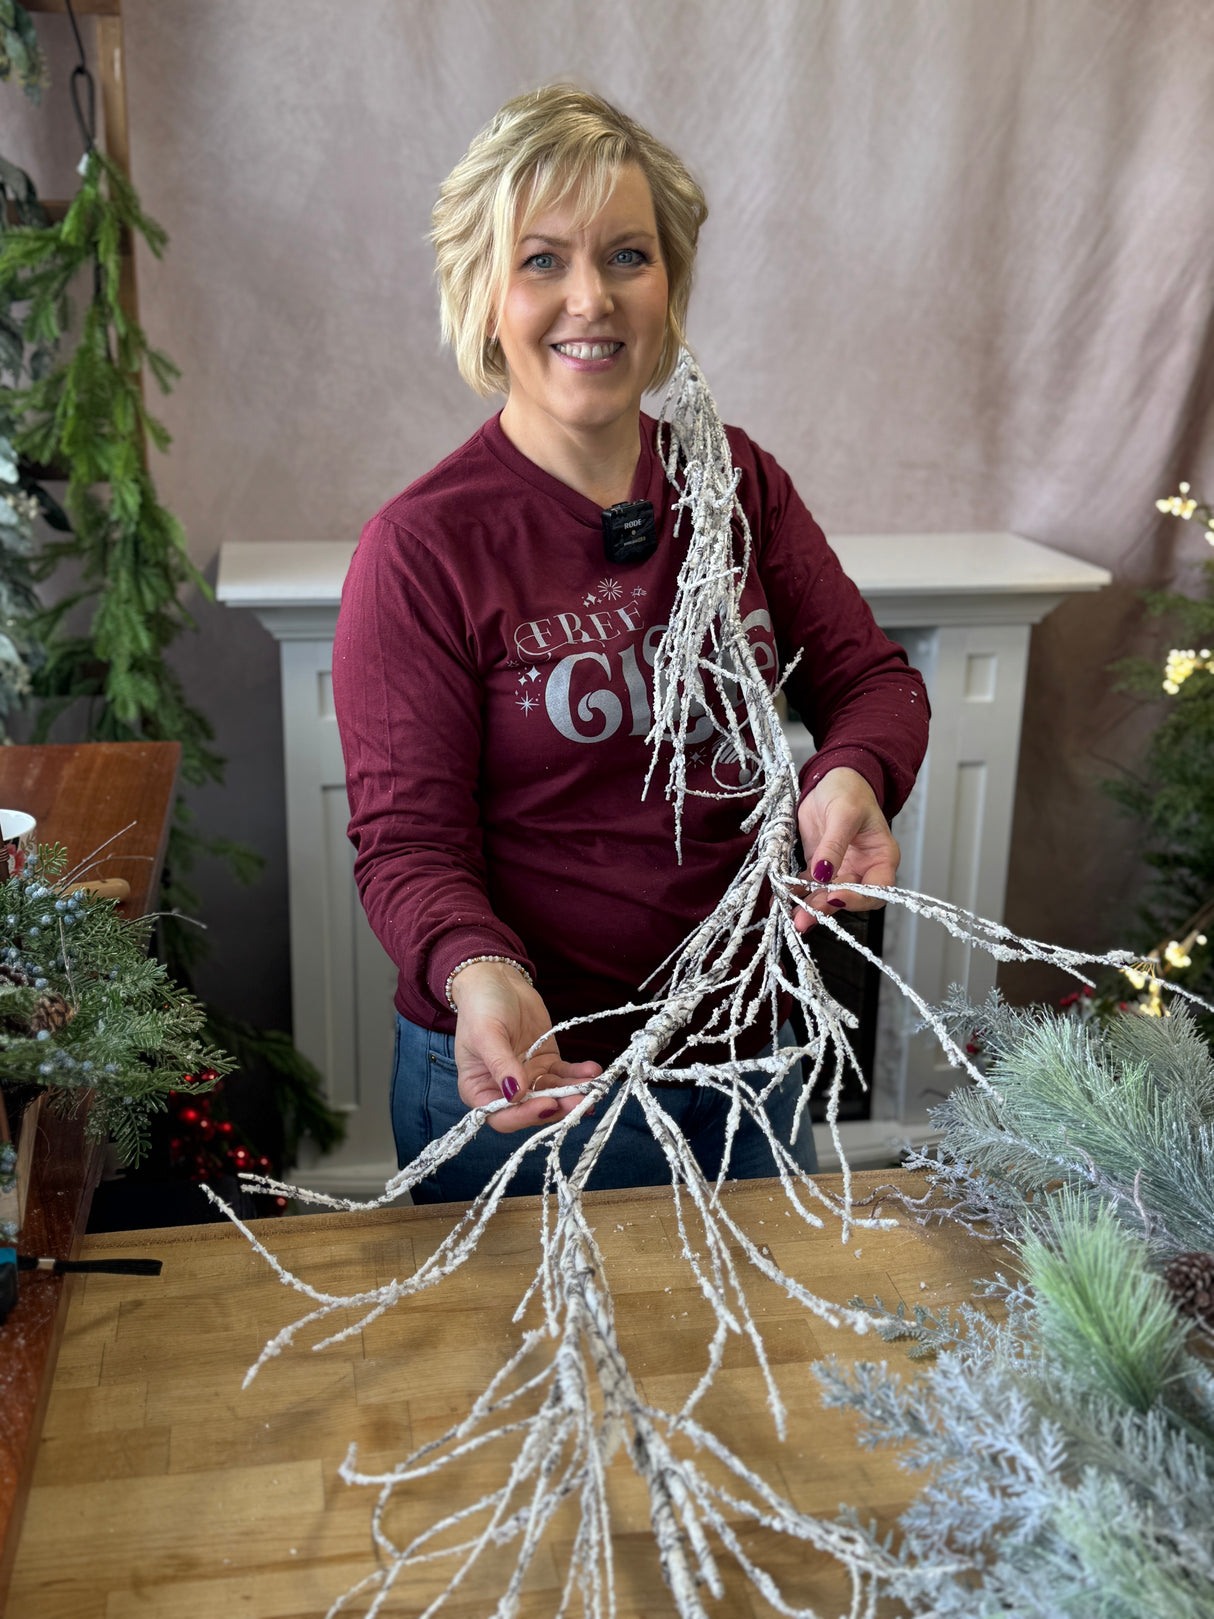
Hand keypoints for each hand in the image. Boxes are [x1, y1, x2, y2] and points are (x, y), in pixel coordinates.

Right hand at [449, 961, 601, 1131]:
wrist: (497, 981)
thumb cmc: (481, 1007)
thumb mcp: (485, 1033)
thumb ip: (500, 1064)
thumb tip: (514, 1094)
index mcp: (478, 1089)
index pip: (501, 1116)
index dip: (524, 1116)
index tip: (546, 1105)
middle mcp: (504, 1090)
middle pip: (532, 1109)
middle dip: (557, 1106)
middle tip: (580, 1100)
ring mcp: (527, 1077)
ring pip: (552, 1094)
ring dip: (573, 1093)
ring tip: (593, 1085)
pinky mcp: (546, 1064)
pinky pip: (564, 1076)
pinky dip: (578, 1075)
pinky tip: (592, 1070)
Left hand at [793, 767, 899, 931]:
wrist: (831, 780)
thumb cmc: (850, 791)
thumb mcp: (844, 814)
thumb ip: (834, 845)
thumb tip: (823, 873)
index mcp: (881, 857)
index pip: (877, 889)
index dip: (858, 898)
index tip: (835, 896)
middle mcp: (863, 869)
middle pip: (848, 898)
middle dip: (826, 908)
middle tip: (805, 917)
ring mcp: (840, 870)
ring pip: (826, 896)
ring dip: (809, 906)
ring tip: (792, 916)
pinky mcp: (819, 867)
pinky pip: (808, 885)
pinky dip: (796, 892)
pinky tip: (782, 897)